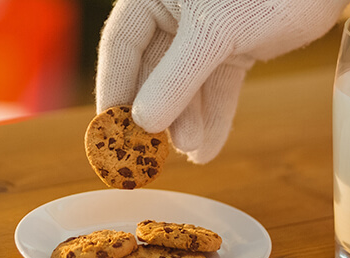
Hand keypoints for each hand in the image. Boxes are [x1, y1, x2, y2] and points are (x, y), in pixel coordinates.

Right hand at [95, 0, 349, 163]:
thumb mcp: (213, 31)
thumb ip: (177, 76)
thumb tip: (143, 123)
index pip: (121, 44)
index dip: (114, 88)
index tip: (111, 131)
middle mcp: (176, 10)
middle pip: (153, 68)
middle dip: (159, 110)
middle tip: (155, 151)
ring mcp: (208, 29)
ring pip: (188, 81)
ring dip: (188, 119)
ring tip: (191, 151)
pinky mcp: (238, 44)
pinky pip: (218, 84)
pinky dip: (216, 114)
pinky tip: (210, 147)